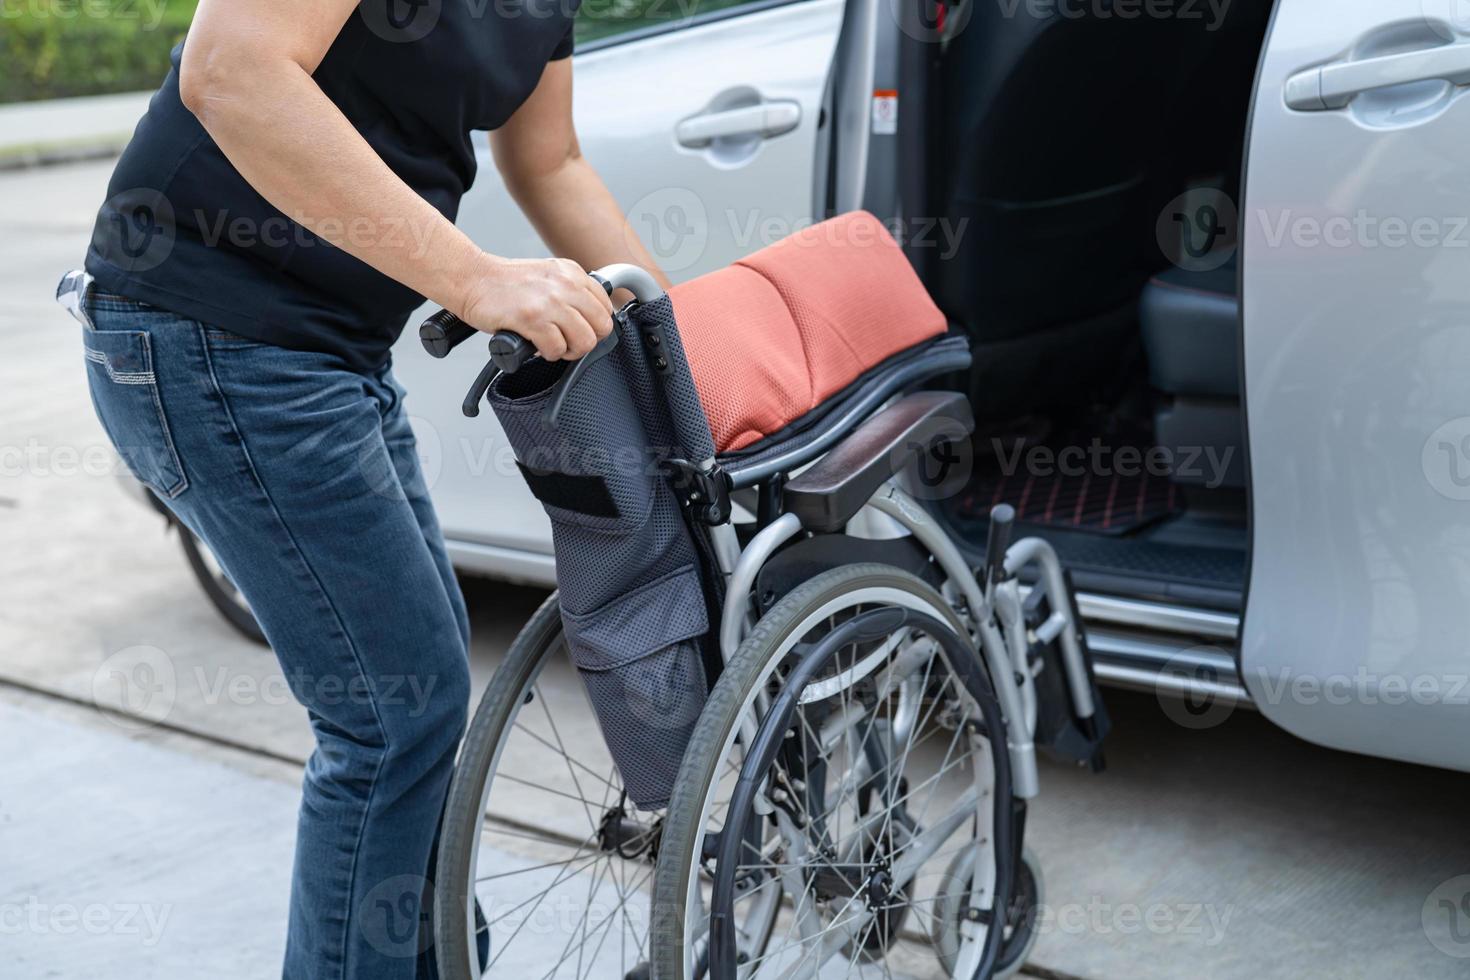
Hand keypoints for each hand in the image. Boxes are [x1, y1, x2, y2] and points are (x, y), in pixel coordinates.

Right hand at [459, 256, 614, 360]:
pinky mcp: (532, 318)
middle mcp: (566, 284)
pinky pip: (557, 348)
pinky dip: (548, 353)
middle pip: (602, 326)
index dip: (594, 325)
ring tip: (552, 345)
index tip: (579, 330)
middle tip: (567, 342)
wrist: (473, 279)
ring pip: (584, 340)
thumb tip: (590, 320)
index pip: (606, 307)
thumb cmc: (506, 284)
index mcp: (572, 272)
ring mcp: (550, 301)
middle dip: (586, 341)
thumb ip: (571, 292)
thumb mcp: (548, 276)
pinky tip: (536, 345)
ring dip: (568, 350)